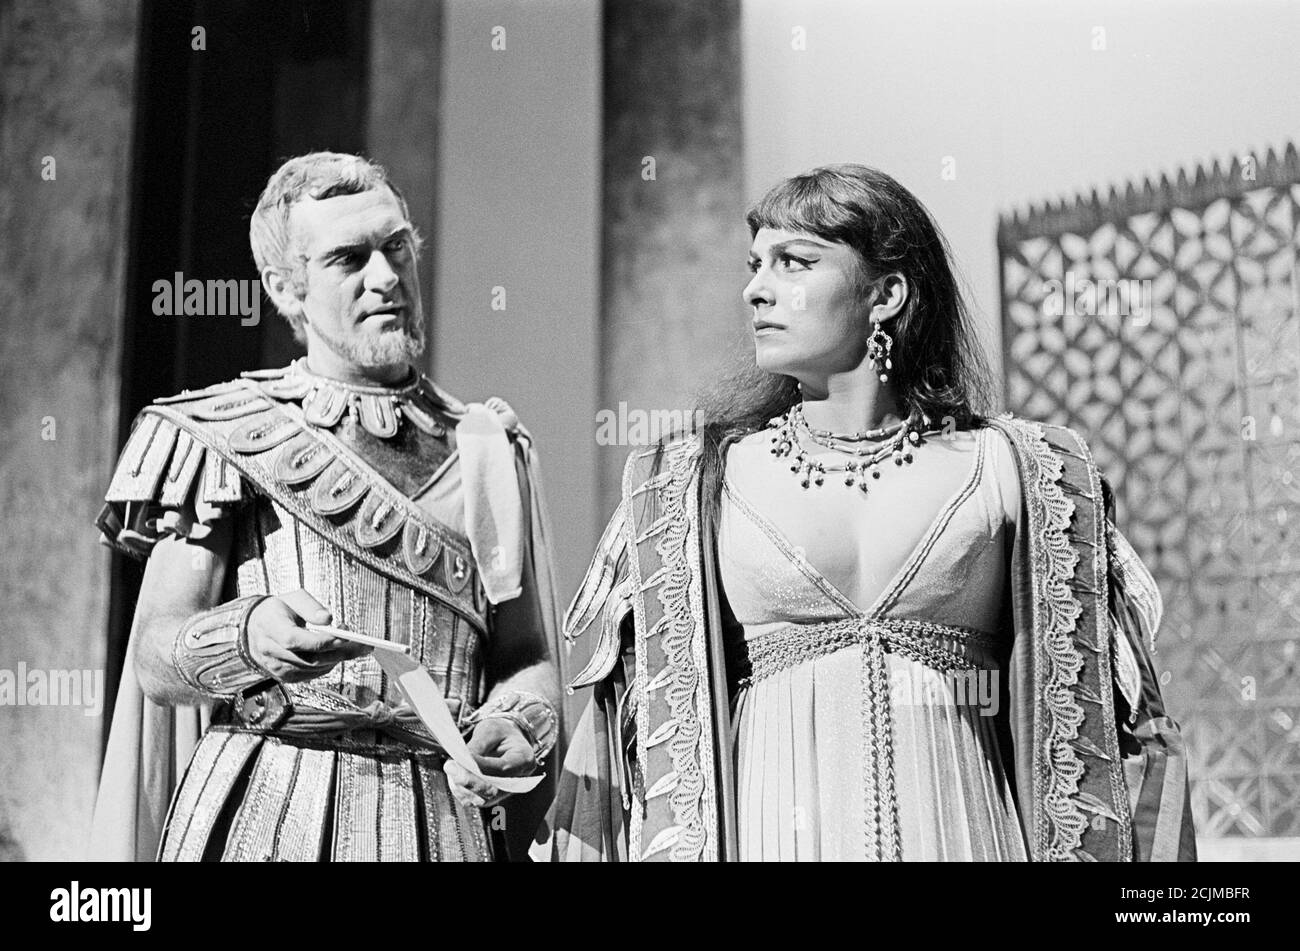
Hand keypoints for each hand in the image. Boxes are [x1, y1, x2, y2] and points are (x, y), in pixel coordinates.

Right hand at [245, 589, 371, 682]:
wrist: (254, 628)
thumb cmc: (277, 610)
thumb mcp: (292, 598)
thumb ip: (310, 607)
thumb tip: (328, 619)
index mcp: (270, 628)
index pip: (296, 640)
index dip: (322, 641)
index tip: (346, 636)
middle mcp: (271, 651)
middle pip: (309, 658)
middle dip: (340, 652)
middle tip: (364, 645)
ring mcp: (276, 667)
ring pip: (312, 669)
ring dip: (338, 660)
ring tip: (357, 648)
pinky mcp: (284, 676)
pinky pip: (310, 675)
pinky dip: (328, 666)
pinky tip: (340, 655)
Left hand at [444, 717, 538, 807]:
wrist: (504, 740)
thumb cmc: (500, 733)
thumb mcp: (491, 730)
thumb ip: (478, 746)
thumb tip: (461, 760)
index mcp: (524, 758)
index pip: (503, 768)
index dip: (482, 766)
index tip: (462, 758)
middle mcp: (518, 780)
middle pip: (493, 789)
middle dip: (469, 780)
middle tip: (450, 766)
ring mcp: (505, 792)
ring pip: (482, 799)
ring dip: (462, 786)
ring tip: (451, 768)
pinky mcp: (491, 798)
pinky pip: (474, 801)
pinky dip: (461, 791)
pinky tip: (454, 776)